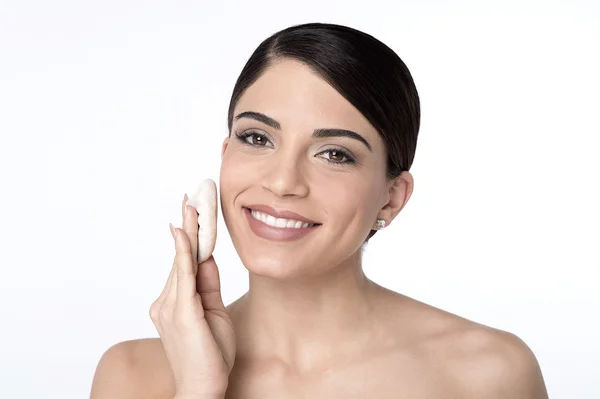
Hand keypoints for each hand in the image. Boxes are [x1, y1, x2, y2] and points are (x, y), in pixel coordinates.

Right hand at [149, 192, 235, 397]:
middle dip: (189, 225)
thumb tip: (208, 257)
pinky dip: (184, 251)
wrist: (204, 387)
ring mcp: (169, 306)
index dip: (189, 235)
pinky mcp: (180, 312)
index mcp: (173, 302)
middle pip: (182, 257)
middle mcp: (165, 301)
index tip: (191, 210)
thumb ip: (208, 283)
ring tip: (193, 202)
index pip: (183, 262)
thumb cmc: (211, 354)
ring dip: (189, 230)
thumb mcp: (214, 311)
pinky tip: (185, 232)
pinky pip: (183, 275)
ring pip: (182, 261)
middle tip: (193, 194)